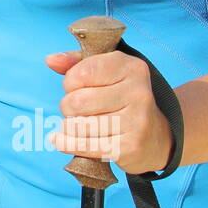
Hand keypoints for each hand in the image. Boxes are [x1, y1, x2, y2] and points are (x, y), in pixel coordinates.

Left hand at [43, 50, 172, 174]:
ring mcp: (136, 122)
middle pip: (77, 101)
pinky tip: (59, 140)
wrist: (157, 137)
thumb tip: (51, 60)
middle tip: (77, 109)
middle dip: (68, 107)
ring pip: (78, 126)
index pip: (82, 72)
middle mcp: (138, 93)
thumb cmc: (123, 99)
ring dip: (69, 126)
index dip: (70, 82)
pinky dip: (65, 144)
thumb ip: (77, 62)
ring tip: (79, 124)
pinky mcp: (130, 148)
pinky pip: (84, 147)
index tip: (76, 87)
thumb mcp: (108, 72)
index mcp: (132, 68)